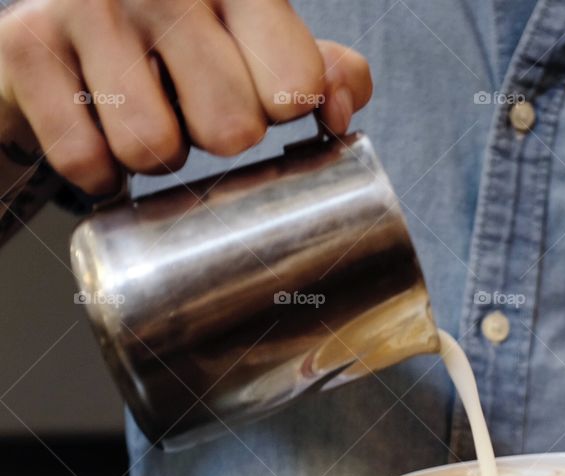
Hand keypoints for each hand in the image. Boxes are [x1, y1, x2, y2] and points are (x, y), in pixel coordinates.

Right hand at [0, 0, 372, 194]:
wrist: (62, 34)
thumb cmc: (181, 46)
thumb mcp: (262, 47)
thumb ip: (321, 74)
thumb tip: (337, 112)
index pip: (294, 88)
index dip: (278, 116)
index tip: (257, 97)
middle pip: (230, 131)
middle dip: (214, 139)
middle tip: (190, 108)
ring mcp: (89, 6)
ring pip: (155, 149)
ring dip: (154, 158)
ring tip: (145, 114)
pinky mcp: (28, 46)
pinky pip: (89, 163)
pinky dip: (99, 172)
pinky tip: (98, 129)